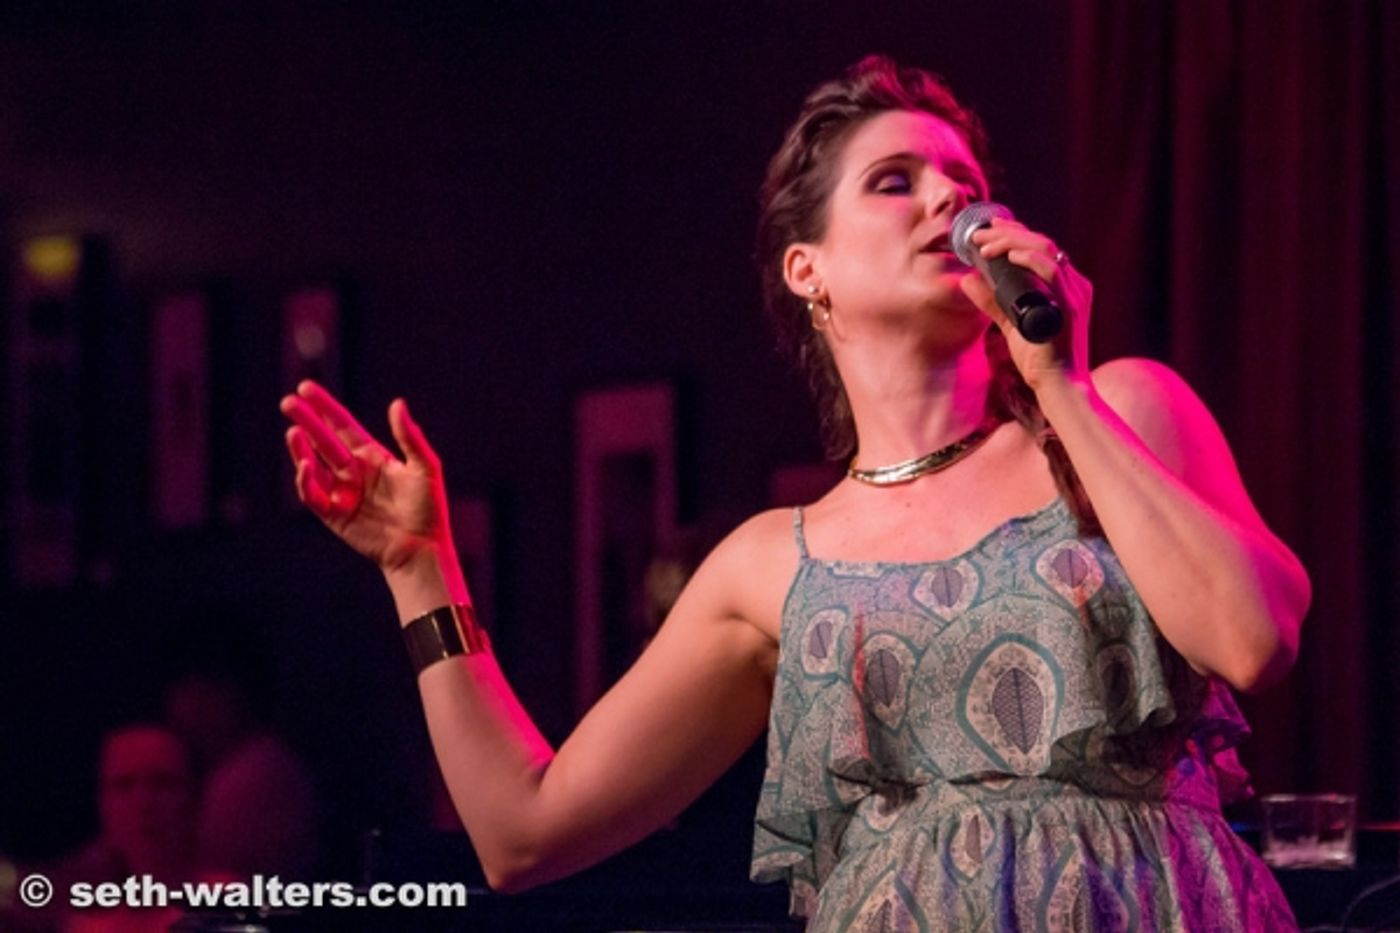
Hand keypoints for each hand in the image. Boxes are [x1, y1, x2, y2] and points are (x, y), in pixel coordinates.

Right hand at [280, 380, 452, 573]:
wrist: (422, 548)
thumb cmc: (428, 508)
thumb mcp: (424, 467)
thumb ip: (409, 437)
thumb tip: (396, 402)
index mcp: (373, 456)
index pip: (343, 426)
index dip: (325, 407)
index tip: (306, 387)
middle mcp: (354, 471)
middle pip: (324, 440)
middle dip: (306, 421)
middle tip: (287, 402)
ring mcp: (342, 492)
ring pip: (313, 465)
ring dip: (301, 448)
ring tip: (293, 431)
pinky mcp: (334, 514)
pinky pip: (314, 495)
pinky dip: (306, 481)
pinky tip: (305, 466)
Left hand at [958, 217, 1093, 390]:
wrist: (1060, 386)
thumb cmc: (1039, 359)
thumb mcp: (1010, 323)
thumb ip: (991, 301)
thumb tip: (967, 279)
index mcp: (1064, 285)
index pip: (1041, 248)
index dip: (1014, 233)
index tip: (987, 230)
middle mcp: (1073, 284)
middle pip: (1042, 242)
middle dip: (1008, 232)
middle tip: (978, 235)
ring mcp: (1073, 292)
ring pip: (1046, 248)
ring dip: (1012, 241)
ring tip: (985, 244)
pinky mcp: (1069, 305)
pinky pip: (1052, 271)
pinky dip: (1029, 258)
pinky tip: (1010, 254)